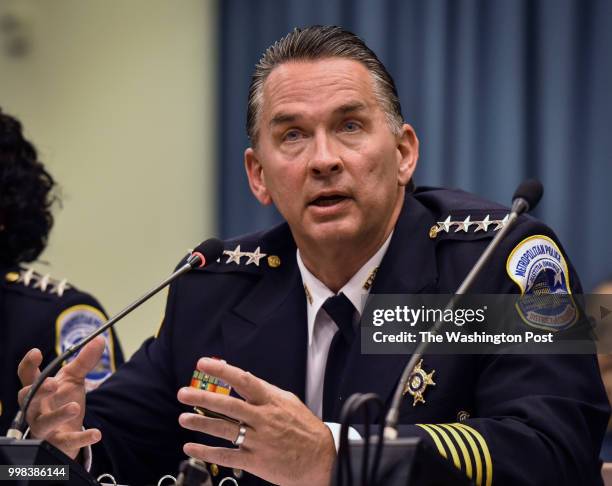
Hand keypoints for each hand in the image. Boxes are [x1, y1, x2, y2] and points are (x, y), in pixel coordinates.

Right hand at [17, 336, 105, 458]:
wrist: (67, 432)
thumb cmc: (63, 401)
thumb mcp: (73, 380)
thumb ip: (83, 361)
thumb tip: (99, 340)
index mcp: (38, 391)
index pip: (27, 377)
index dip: (28, 365)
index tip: (36, 352)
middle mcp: (36, 410)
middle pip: (28, 401)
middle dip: (39, 392)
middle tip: (52, 383)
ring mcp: (45, 429)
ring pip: (43, 424)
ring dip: (58, 415)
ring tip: (75, 407)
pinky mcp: (58, 444)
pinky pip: (67, 442)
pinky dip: (81, 438)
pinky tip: (96, 433)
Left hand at [177, 358, 335, 485]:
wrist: (322, 461)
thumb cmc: (306, 430)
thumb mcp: (290, 402)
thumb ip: (266, 391)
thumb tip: (245, 377)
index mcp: (272, 401)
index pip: (243, 380)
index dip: (222, 371)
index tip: (203, 363)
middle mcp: (263, 419)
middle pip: (228, 405)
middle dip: (202, 398)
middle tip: (183, 393)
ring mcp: (259, 441)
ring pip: (223, 429)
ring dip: (200, 423)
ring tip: (183, 418)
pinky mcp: (255, 462)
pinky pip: (226, 456)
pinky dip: (206, 452)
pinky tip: (191, 447)